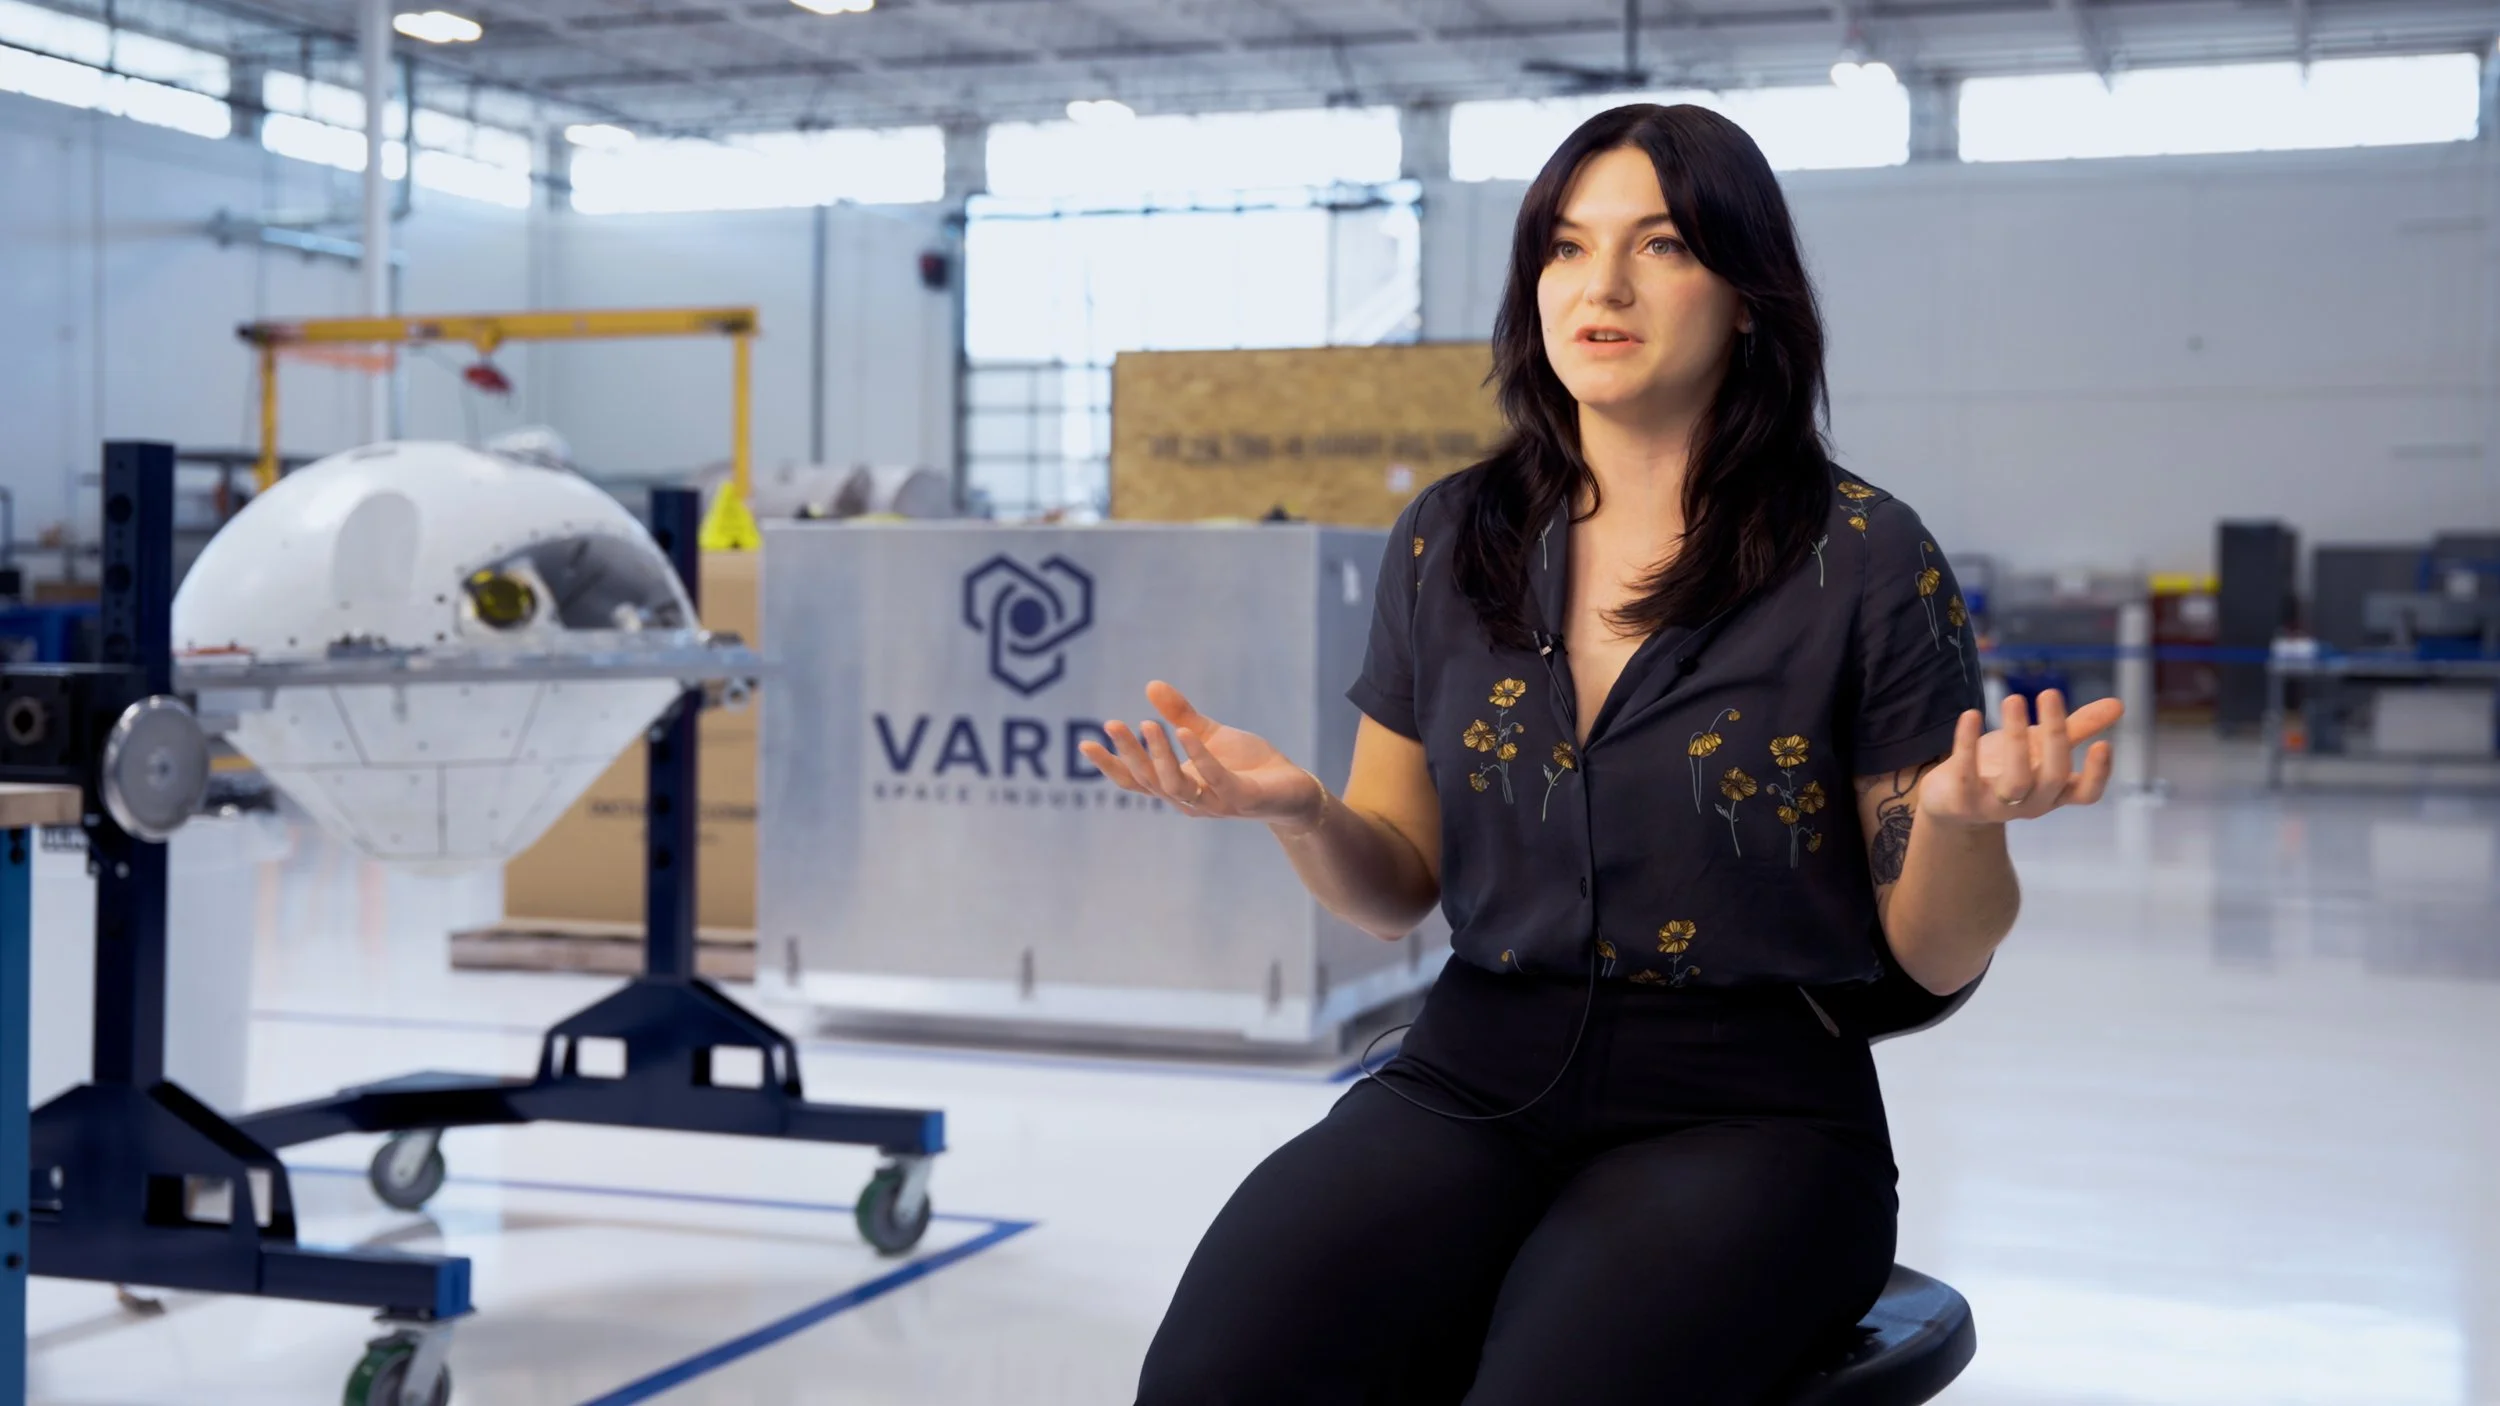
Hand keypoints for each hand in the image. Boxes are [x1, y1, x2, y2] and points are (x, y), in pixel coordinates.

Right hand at [1079, 681, 1326, 826]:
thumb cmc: (1247, 765)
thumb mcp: (1208, 734)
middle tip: (1112, 723)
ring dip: (1159, 756)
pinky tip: (1187, 733)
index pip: (1135, 780)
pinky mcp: (1240, 798)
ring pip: (1174, 785)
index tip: (1085, 744)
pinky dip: (1199, 758)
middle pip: (1149, 781)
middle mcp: (1190, 800)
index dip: (1111, 764)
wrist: (1292, 789)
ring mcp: (1214, 803)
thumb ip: (1181, 714)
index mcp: (1177, 786)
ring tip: (1149, 723)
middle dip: (1129, 753)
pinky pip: (1216, 780)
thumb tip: (1151, 684)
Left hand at [1918, 690, 2119, 827]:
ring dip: (2015, 737)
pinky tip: (1971, 714)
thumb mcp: (2040, 746)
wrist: (1952, 800)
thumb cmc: (2004, 767)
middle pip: (2053, 775)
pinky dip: (1967, 743)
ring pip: (2015, 779)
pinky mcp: (1962, 802)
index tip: (2103, 744)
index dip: (2097, 774)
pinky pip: (1966, 774)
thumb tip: (2118, 704)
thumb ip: (2077, 728)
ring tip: (2013, 697)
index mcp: (2055, 792)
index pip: (2086, 794)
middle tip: (2050, 692)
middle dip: (2054, 735)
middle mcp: (2031, 803)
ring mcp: (1996, 807)